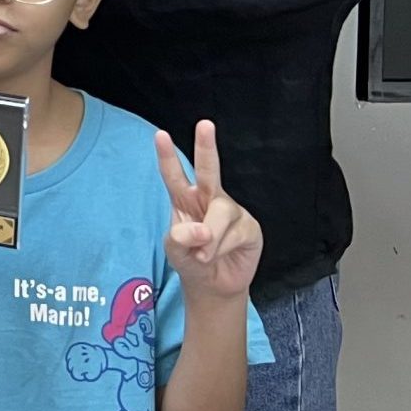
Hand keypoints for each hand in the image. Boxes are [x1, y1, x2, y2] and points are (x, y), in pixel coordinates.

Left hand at [157, 122, 260, 302]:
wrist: (213, 285)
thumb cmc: (191, 261)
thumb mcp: (176, 251)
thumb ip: (180, 239)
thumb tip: (199, 230)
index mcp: (185, 200)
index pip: (174, 176)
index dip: (168, 156)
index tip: (160, 135)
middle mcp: (209, 199)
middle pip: (209, 170)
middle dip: (206, 147)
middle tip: (205, 125)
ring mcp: (231, 211)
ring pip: (220, 213)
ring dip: (209, 239)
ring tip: (203, 256)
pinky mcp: (249, 227)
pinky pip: (235, 233)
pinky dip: (222, 248)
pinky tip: (219, 255)